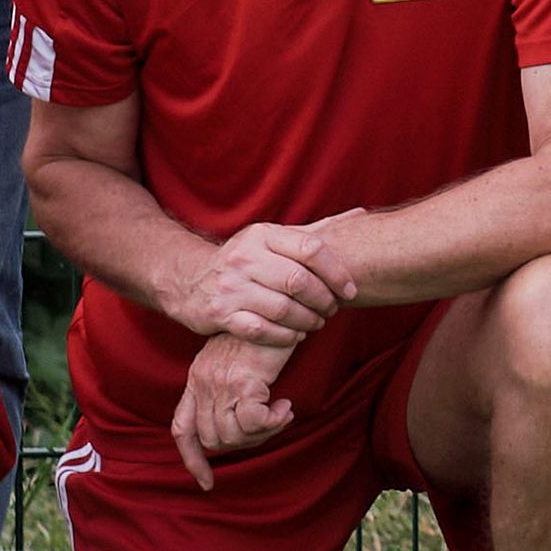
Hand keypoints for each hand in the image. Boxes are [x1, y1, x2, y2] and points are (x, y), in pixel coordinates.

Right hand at [168, 223, 346, 350]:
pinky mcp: (219, 313)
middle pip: (299, 281)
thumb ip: (315, 230)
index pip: (311, 248)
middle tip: (332, 310)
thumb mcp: (274, 237)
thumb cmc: (246, 259)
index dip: (337, 272)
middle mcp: (245, 257)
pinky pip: (261, 331)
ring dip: (308, 321)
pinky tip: (295, 335)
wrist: (190, 280)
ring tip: (317, 323)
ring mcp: (230, 286)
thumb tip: (361, 214)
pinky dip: (285, 336)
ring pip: (282, 309)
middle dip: (323, 300)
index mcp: (263, 234)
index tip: (349, 290)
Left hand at [170, 334, 298, 486]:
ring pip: (233, 435)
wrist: (281, 306)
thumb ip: (229, 387)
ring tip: (280, 413)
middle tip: (271, 424)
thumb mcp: (237, 360)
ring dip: (262, 433)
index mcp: (197, 378)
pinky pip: (254, 422)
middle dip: (245, 441)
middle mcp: (202, 381)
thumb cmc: (267, 334)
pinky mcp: (243, 381)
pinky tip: (286, 406)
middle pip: (214, 439)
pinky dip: (273, 422)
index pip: (182, 428)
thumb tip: (240, 424)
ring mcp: (220, 382)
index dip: (192, 459)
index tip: (206, 482)